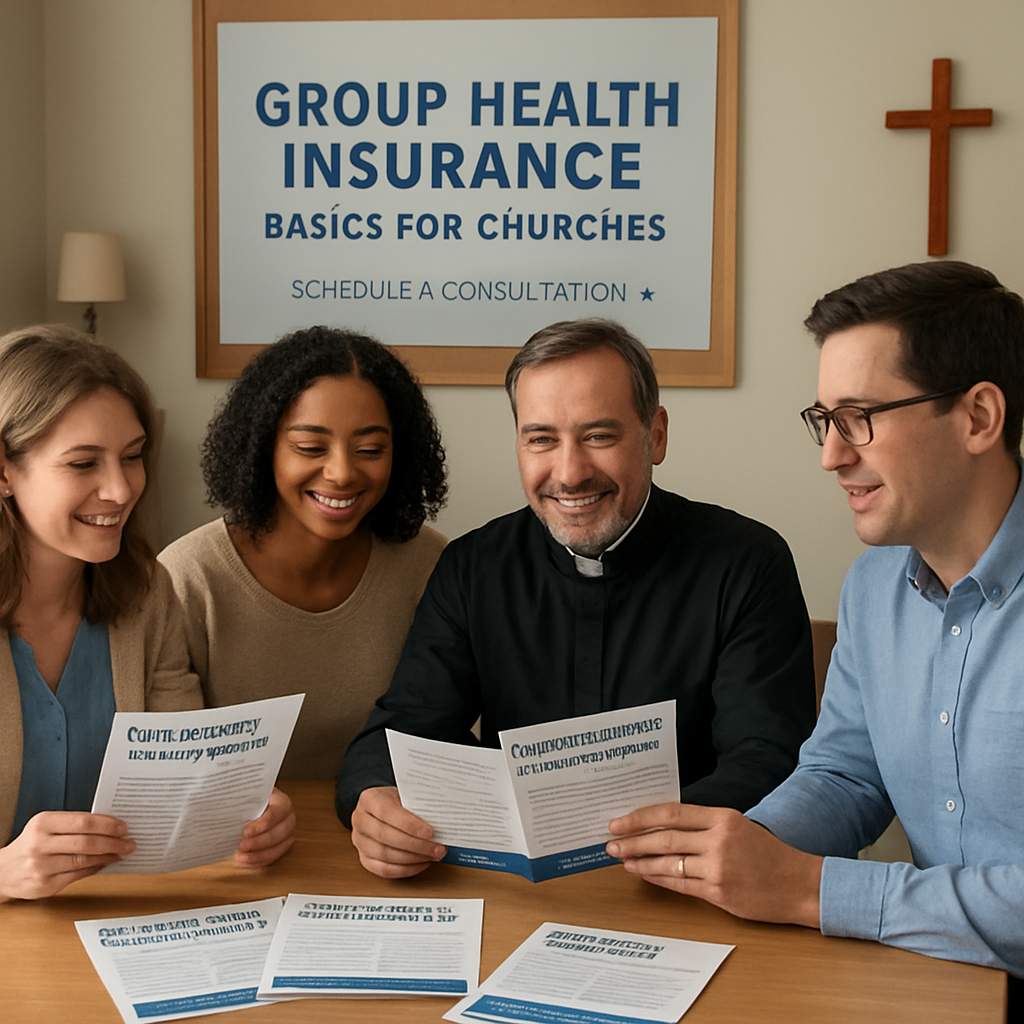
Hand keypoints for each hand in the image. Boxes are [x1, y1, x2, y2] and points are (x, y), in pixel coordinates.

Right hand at [0, 811, 133, 900]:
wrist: (2, 871)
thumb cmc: (32, 844)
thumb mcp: (46, 826)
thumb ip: (73, 825)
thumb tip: (110, 826)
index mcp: (43, 824)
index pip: (83, 822)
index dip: (107, 825)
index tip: (123, 827)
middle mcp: (39, 845)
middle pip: (86, 842)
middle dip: (113, 842)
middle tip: (129, 842)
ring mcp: (41, 867)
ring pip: (84, 860)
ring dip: (108, 856)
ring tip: (121, 852)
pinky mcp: (44, 886)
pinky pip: (77, 875)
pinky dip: (95, 868)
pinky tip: (105, 863)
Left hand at [234, 787, 295, 866]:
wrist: (256, 804)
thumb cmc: (254, 798)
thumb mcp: (250, 793)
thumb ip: (241, 798)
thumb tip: (223, 805)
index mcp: (283, 802)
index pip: (276, 813)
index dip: (262, 824)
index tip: (245, 832)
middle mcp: (288, 818)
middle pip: (279, 833)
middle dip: (259, 842)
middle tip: (242, 846)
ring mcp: (286, 834)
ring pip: (278, 848)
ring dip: (258, 855)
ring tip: (241, 857)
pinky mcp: (280, 846)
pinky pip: (272, 857)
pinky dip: (258, 861)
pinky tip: (245, 861)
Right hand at [349, 786, 444, 878]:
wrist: (381, 807)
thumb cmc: (396, 801)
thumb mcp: (405, 795)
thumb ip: (417, 806)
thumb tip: (442, 821)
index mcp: (369, 799)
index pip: (386, 812)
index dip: (409, 824)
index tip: (430, 832)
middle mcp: (360, 820)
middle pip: (385, 836)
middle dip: (415, 845)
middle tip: (437, 848)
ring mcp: (359, 841)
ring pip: (384, 855)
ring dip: (413, 859)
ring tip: (432, 856)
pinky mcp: (364, 858)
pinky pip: (384, 870)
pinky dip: (405, 870)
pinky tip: (421, 863)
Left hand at [605, 802, 822, 927]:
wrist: (799, 885)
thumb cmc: (767, 854)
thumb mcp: (738, 826)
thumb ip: (703, 824)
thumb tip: (661, 824)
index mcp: (722, 817)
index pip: (672, 812)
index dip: (641, 817)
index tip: (619, 821)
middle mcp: (719, 840)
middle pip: (664, 837)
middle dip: (632, 840)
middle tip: (611, 842)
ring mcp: (718, 868)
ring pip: (668, 862)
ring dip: (640, 861)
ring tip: (622, 859)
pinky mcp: (719, 893)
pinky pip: (679, 884)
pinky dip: (657, 878)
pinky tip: (644, 874)